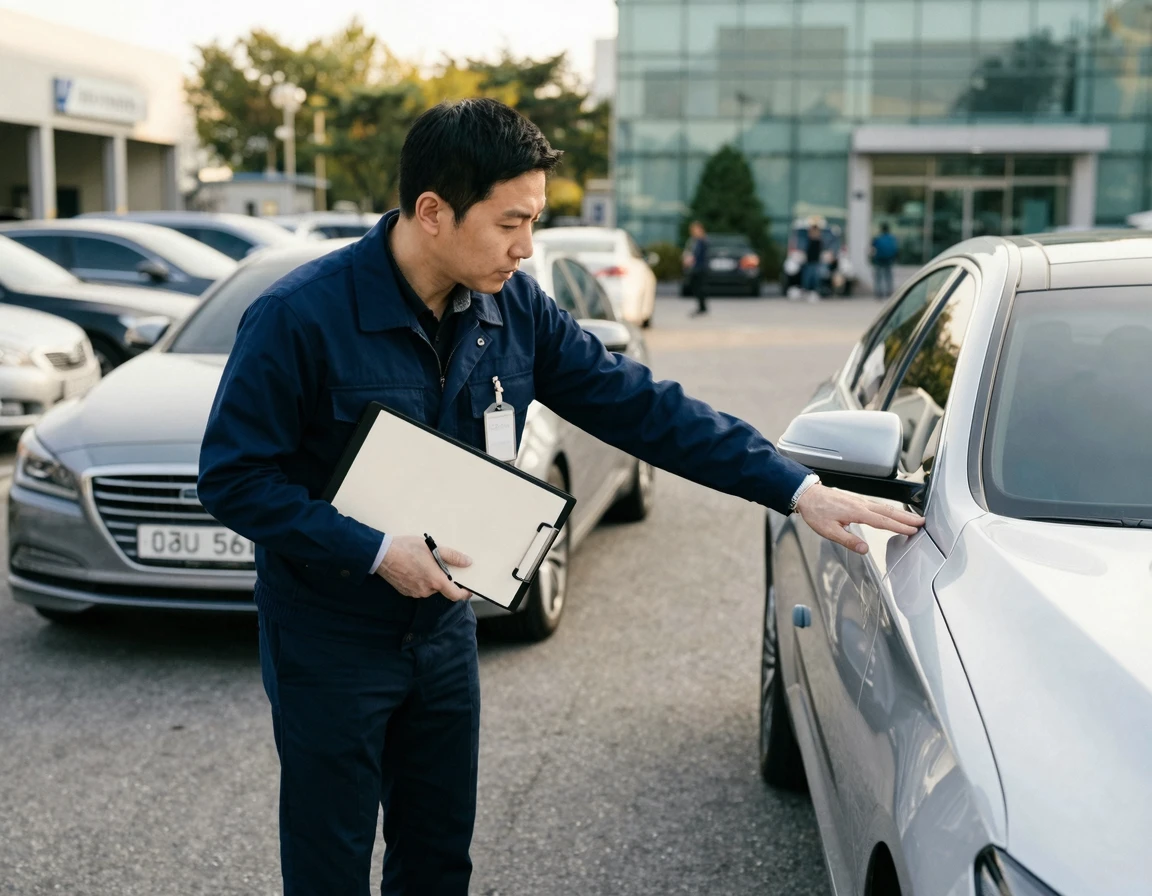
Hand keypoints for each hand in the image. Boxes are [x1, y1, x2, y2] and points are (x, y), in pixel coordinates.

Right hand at [375, 535, 472, 600]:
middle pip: (441, 588)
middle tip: (436, 563)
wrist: (383, 555)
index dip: (464, 594)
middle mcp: (426, 590)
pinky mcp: (405, 592)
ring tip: (422, 563)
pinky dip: (419, 580)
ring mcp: (415, 593)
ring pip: (429, 587)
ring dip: (429, 578)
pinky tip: (413, 568)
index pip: (455, 595)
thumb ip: (452, 556)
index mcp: (436, 581)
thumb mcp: (434, 548)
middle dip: (441, 577)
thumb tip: (467, 562)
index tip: (467, 589)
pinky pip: (418, 588)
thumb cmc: (407, 549)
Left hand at [794, 484, 922, 553]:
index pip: (883, 521)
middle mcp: (861, 504)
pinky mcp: (856, 500)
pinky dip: (890, 509)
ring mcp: (860, 501)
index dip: (899, 527)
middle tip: (922, 522)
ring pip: (885, 507)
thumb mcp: (829, 531)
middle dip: (907, 518)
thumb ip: (848, 540)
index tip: (913, 531)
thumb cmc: (816, 512)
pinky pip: (878, 505)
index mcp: (856, 512)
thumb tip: (864, 550)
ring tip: (914, 518)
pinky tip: (893, 513)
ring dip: (900, 513)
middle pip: (889, 512)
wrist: (807, 495)